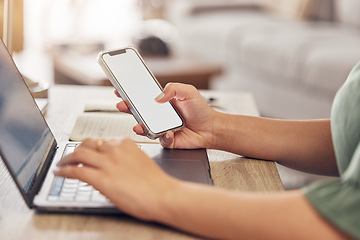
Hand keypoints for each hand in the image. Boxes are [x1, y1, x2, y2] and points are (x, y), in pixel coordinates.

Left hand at [54, 138, 176, 219]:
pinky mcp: (101, 178)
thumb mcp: (139, 162)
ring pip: (78, 154)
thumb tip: (110, 164)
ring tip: (61, 164)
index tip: (85, 150)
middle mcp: (114, 149)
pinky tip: (60, 173)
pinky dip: (64, 171)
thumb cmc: (156, 183)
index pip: (101, 141)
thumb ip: (124, 159)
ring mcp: (107, 163)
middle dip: (76, 149)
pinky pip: (76, 171)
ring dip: (66, 159)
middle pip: (87, 143)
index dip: (89, 146)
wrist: (163, 195)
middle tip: (70, 155)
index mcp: (125, 143)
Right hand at [115, 83, 216, 148]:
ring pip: (145, 128)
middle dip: (127, 108)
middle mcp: (159, 115)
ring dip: (139, 126)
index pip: (142, 97)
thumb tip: (157, 96)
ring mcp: (161, 128)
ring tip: (138, 124)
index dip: (130, 93)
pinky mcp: (167, 140)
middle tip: (122, 105)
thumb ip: (173, 89)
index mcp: (162, 102)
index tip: (120, 89)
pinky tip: (169, 132)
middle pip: (138, 112)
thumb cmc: (201, 110)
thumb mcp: (188, 92)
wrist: (211, 129)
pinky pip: (160, 139)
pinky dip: (164, 136)